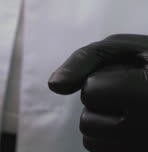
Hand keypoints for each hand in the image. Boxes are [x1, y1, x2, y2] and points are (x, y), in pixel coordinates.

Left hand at [49, 34, 147, 151]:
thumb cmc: (146, 63)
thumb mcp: (120, 49)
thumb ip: (83, 60)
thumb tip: (54, 85)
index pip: (91, 91)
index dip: (100, 79)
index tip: (129, 76)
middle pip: (87, 121)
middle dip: (100, 103)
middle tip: (131, 94)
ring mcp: (144, 147)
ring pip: (90, 140)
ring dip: (103, 121)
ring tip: (132, 109)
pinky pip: (99, 151)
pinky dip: (107, 138)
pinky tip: (130, 125)